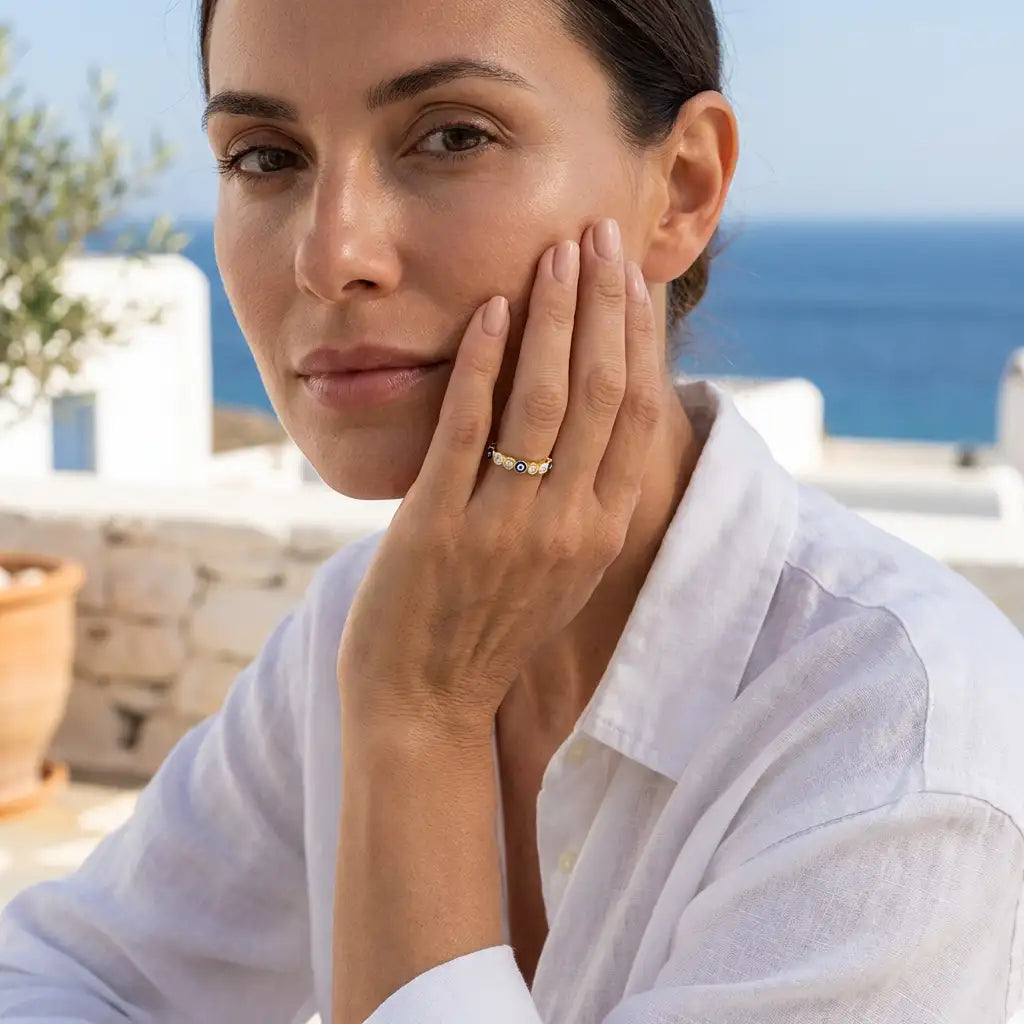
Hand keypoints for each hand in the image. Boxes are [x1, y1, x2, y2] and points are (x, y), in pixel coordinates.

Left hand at [336, 217, 661, 741]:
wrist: (425, 706)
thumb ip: (582, 500)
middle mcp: (566, 528)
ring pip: (544, 402)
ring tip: (556, 252)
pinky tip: (491, 310)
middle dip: (603, 306)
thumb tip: (591, 422)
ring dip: (553, 318)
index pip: (636, 416)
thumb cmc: (489, 629)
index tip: (631, 277)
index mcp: (600, 535)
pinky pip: (468, 430)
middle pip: (601, 395)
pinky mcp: (439, 527)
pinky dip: (483, 364)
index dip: (637, 339)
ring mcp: (504, 528)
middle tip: (599, 234)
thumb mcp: (559, 570)